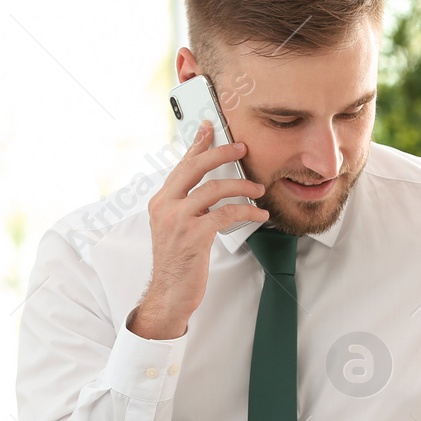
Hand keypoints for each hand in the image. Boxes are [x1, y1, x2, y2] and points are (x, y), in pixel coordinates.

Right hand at [128, 120, 268, 338]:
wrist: (169, 293)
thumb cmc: (177, 262)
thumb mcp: (175, 228)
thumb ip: (186, 205)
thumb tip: (209, 186)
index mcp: (161, 201)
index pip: (181, 165)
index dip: (197, 144)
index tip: (210, 127)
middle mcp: (166, 206)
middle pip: (195, 167)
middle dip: (221, 153)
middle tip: (242, 147)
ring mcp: (178, 220)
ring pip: (214, 189)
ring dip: (241, 186)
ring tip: (258, 189)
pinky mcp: (194, 235)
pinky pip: (226, 214)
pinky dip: (247, 212)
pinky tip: (259, 215)